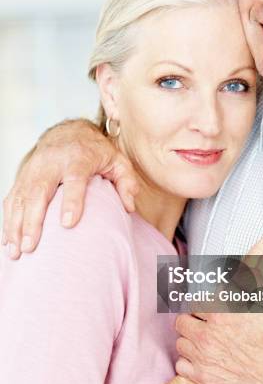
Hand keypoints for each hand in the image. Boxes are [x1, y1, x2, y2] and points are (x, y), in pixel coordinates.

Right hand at [2, 119, 138, 258]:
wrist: (68, 132)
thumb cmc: (96, 152)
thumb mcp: (117, 160)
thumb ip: (126, 181)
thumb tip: (129, 207)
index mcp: (78, 158)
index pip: (74, 180)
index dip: (71, 201)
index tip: (68, 224)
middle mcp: (51, 163)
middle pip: (39, 191)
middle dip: (33, 220)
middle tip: (31, 246)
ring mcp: (33, 170)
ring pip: (21, 197)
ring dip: (16, 225)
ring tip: (17, 252)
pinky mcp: (22, 177)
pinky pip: (12, 200)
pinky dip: (8, 221)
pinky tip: (9, 243)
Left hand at [175, 218, 262, 383]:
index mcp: (225, 307)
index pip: (198, 297)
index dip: (208, 304)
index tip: (214, 309)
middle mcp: (210, 329)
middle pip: (184, 316)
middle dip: (197, 319)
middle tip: (212, 325)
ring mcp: (204, 355)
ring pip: (181, 339)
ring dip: (192, 339)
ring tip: (210, 342)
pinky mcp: (203, 377)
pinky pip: (182, 365)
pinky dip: (192, 364)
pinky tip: (207, 361)